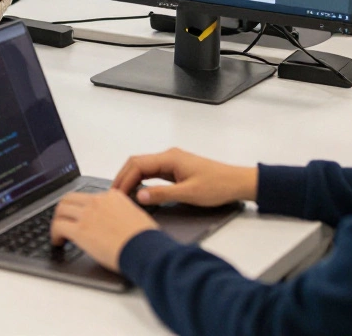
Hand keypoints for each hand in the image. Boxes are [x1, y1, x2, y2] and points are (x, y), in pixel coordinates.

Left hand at [50, 190, 157, 271]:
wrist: (146, 248)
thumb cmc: (146, 238)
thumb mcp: (136, 216)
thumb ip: (122, 213)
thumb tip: (116, 221)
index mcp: (112, 196)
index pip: (89, 196)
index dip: (81, 207)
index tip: (80, 216)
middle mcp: (98, 201)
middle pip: (70, 198)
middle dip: (64, 210)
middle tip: (63, 221)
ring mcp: (88, 214)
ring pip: (61, 209)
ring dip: (57, 220)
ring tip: (59, 233)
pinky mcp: (80, 230)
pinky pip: (58, 226)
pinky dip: (55, 234)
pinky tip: (58, 242)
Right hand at [113, 148, 257, 207]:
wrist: (237, 183)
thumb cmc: (217, 186)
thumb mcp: (189, 194)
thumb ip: (162, 195)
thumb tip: (139, 196)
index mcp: (170, 158)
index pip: (137, 164)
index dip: (124, 179)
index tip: (117, 194)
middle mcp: (169, 156)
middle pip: (137, 163)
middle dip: (123, 178)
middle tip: (114, 195)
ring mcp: (172, 162)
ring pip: (144, 168)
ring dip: (132, 179)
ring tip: (123, 195)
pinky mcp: (176, 170)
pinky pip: (152, 173)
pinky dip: (142, 181)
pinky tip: (139, 192)